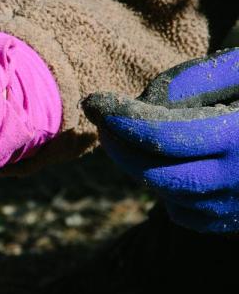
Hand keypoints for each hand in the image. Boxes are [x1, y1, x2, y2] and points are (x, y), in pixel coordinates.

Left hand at [84, 48, 238, 233]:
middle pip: (153, 174)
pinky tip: (174, 163)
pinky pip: (185, 214)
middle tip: (106, 120)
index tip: (95, 101)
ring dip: (143, 167)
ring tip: (138, 136)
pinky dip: (168, 190)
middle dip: (121, 147)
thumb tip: (145, 102)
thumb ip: (198, 79)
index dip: (119, 118)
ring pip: (166, 196)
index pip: (160, 136)